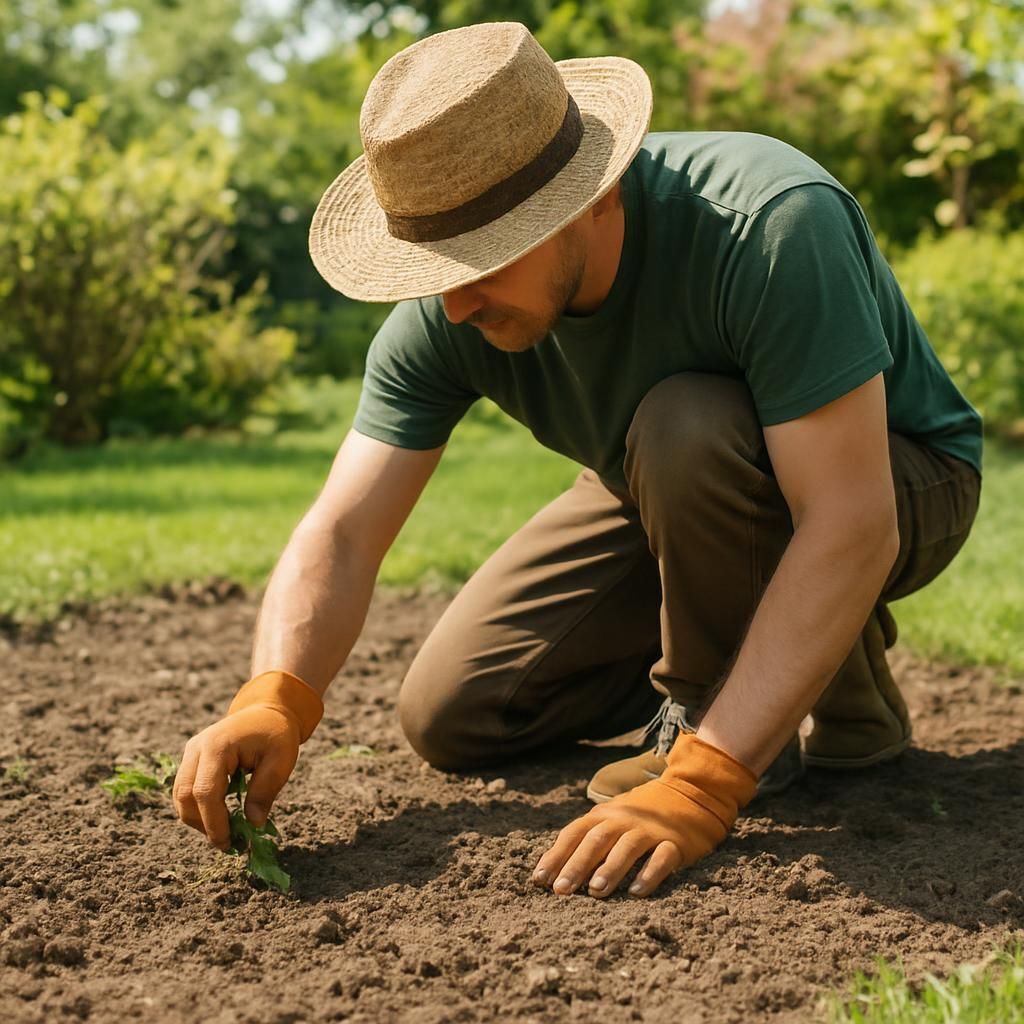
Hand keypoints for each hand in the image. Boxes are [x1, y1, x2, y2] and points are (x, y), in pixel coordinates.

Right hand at [173, 670, 322, 850]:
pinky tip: (220, 816)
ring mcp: (191, 752)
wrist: (266, 711)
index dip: (214, 822)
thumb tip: (253, 826)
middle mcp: (197, 748)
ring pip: (180, 795)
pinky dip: (198, 807)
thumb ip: (264, 793)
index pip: (205, 792)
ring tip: (225, 832)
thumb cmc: (276, 734)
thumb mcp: (280, 762)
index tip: (229, 843)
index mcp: (217, 746)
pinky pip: (185, 788)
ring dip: (198, 818)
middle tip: (227, 842)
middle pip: (184, 796)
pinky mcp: (191, 758)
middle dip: (202, 824)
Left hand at [531, 734, 756, 897]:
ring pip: (627, 847)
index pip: (574, 833)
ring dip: (610, 869)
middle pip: (597, 840)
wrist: (690, 794)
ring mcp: (650, 829)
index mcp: (604, 815)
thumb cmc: (640, 816)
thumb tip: (554, 873)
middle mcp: (624, 820)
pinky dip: (649, 874)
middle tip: (561, 891)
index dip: (556, 856)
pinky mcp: (675, 842)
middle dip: (577, 865)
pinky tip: (637, 893)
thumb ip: (587, 840)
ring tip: (595, 891)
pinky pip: (662, 858)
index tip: (539, 881)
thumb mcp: (611, 819)